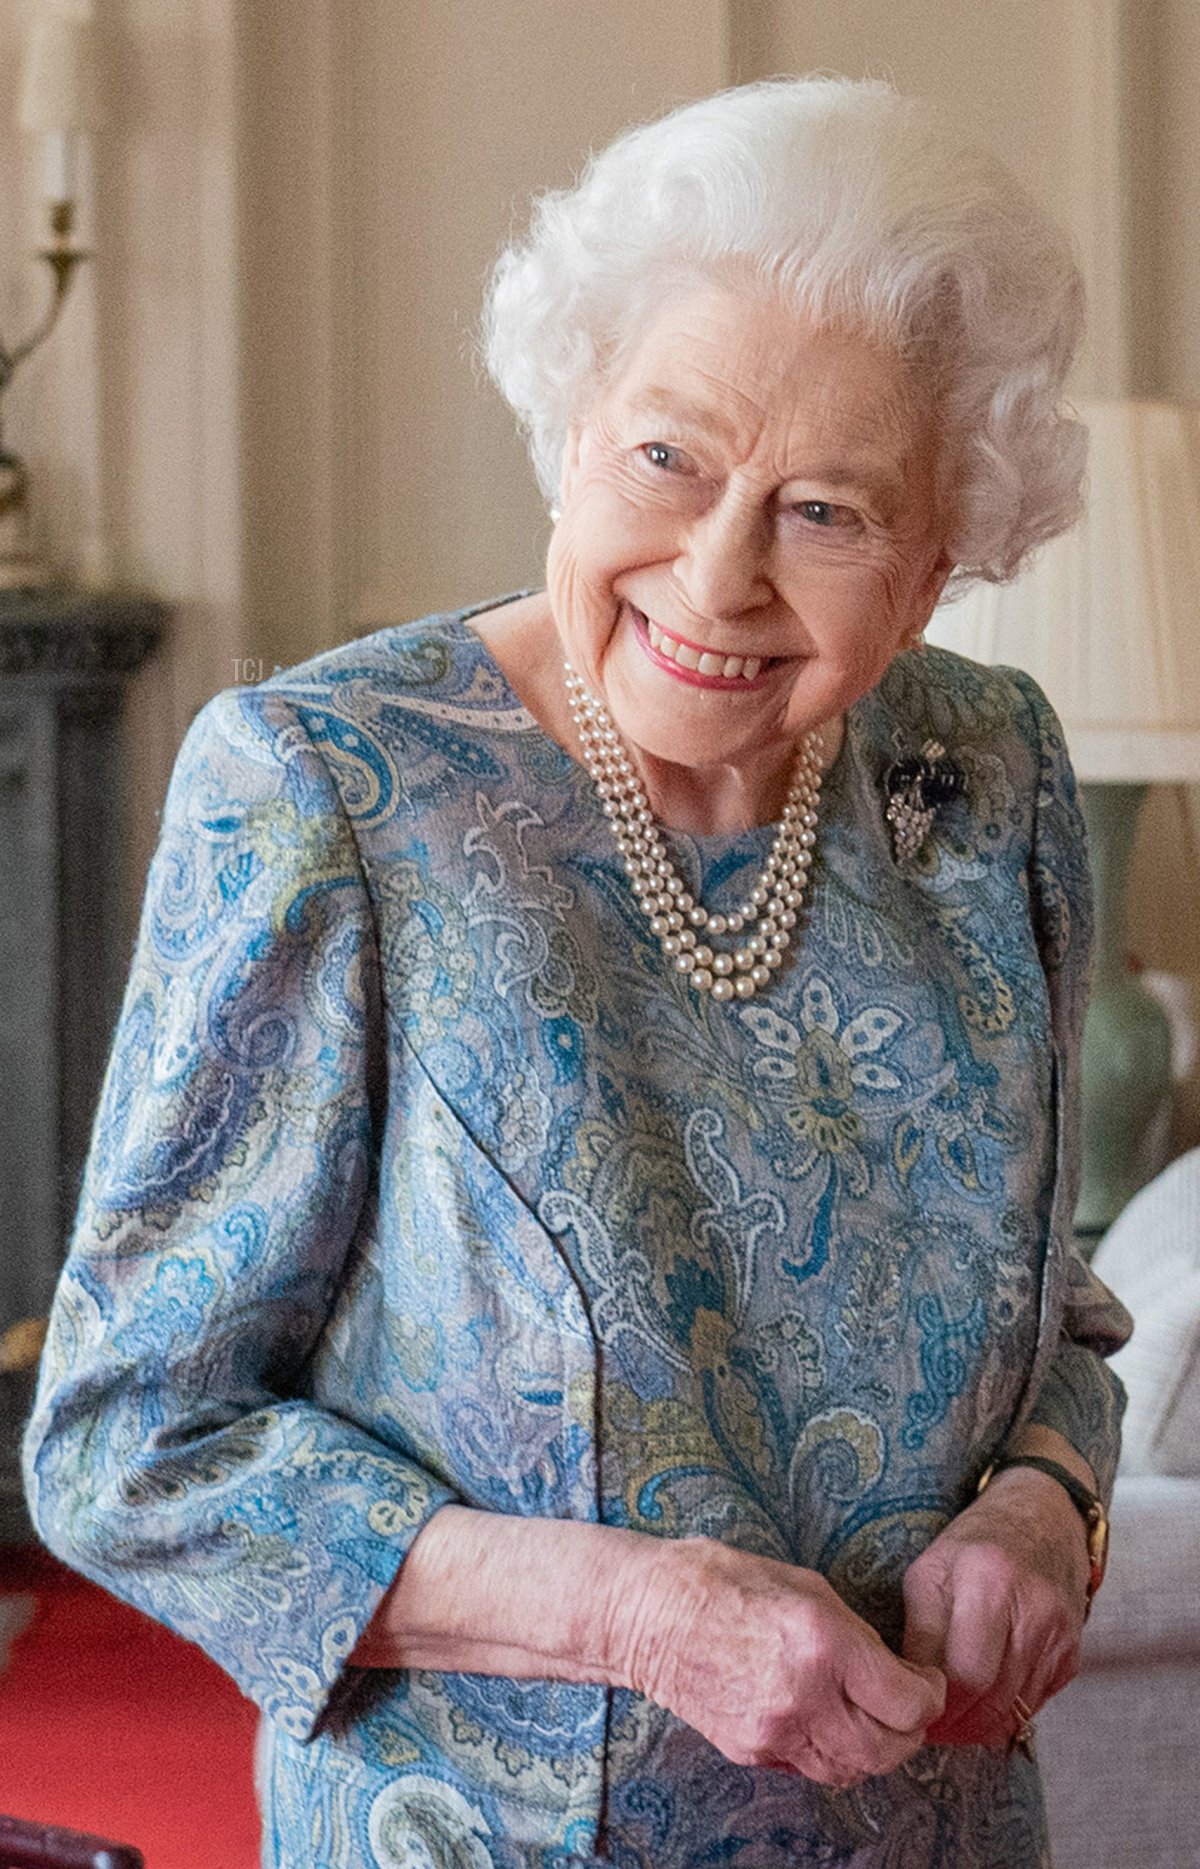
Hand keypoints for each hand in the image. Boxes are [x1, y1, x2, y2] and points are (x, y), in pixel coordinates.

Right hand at [625, 1536, 945, 1785]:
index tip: (926, 1683)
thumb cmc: (723, 1580)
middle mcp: (805, 1696)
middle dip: (908, 1732)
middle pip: (887, 1749)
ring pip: (851, 1769)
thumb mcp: (806, 1585)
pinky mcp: (751, 1752)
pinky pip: (810, 1768)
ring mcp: (775, 1732)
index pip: (907, 1703)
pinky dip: (830, 1752)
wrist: (650, 1613)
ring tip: (870, 1720)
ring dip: (872, 1750)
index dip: (929, 1696)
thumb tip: (888, 1675)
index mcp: (823, 1643)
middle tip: (907, 1708)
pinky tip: (824, 1721)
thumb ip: (854, 1635)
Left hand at [901, 1468, 1089, 1747]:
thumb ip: (920, 1630)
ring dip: (977, 1727)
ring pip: (1014, 1713)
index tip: (912, 1712)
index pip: (964, 1676)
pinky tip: (980, 1703)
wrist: (1044, 1518)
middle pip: (992, 1703)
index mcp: (990, 1583)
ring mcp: (1060, 1638)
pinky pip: (1034, 1705)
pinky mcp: (1072, 1656)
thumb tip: (912, 1690)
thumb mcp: (932, 1568)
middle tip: (927, 1726)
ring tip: (948, 1719)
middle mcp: (1034, 1613)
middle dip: (955, 1725)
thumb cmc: (977, 1541)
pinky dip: (1004, 1715)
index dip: (935, 1707)